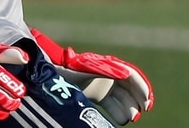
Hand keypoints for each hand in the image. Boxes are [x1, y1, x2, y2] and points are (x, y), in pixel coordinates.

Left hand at [31, 28, 153, 124]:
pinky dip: (118, 111)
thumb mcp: (73, 76)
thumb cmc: (56, 74)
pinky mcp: (94, 94)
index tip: (146, 99)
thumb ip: (94, 75)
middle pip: (128, 86)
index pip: (128, 74)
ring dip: (129, 106)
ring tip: (130, 119)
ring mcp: (100, 84)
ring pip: (122, 96)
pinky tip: (121, 122)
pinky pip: (112, 102)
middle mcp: (104, 74)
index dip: (140, 85)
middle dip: (138, 98)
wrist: (41, 76)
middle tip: (142, 111)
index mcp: (102, 67)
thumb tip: (118, 76)